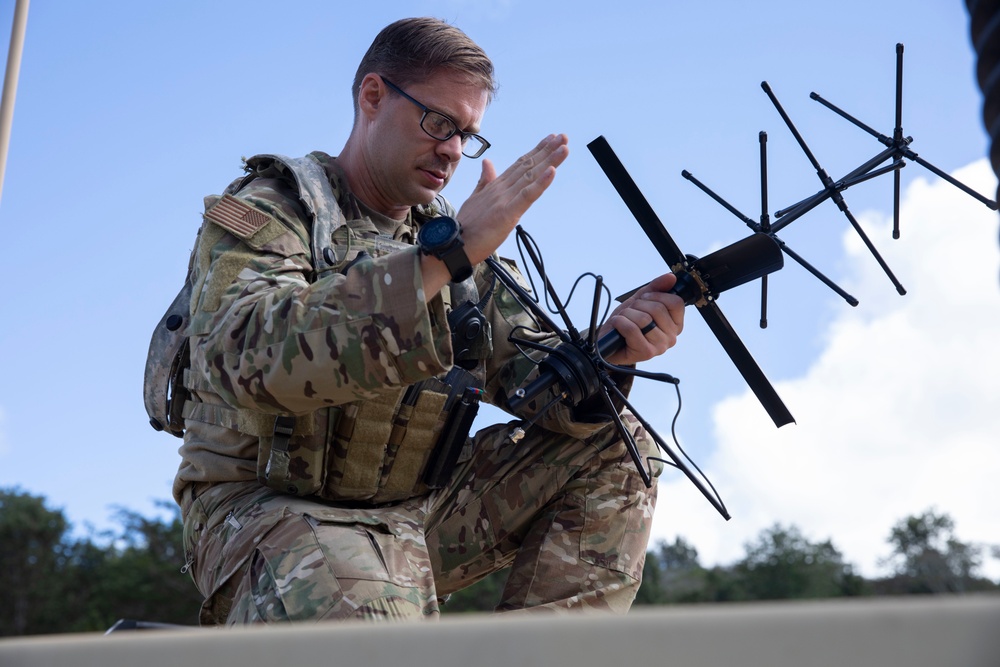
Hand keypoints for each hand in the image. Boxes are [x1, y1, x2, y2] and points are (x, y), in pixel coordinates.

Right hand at [456, 133, 569, 263]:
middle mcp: (502, 189)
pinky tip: (552, 171)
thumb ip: (484, 181)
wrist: (454, 244)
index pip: (519, 165)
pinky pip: (527, 195)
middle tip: (563, 137)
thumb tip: (487, 163)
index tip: (549, 140)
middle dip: (546, 151)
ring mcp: (505, 199)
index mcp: (496, 187)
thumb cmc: (465, 226)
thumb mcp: (475, 199)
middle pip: (528, 166)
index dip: (535, 152)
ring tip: (563, 147)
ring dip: (549, 161)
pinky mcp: (508, 212)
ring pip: (531, 176)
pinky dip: (540, 183)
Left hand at [598, 271, 684, 365]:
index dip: (657, 295)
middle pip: (658, 309)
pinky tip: (618, 325)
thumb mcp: (641, 301)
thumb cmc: (627, 322)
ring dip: (627, 314)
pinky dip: (620, 322)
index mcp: (675, 324)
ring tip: (623, 319)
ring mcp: (660, 346)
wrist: (608, 341)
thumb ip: (656, 288)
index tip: (645, 299)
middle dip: (638, 305)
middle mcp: (671, 337)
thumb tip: (671, 277)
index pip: (676, 302)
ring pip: (644, 319)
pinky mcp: (646, 353)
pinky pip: (632, 329)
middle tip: (631, 311)